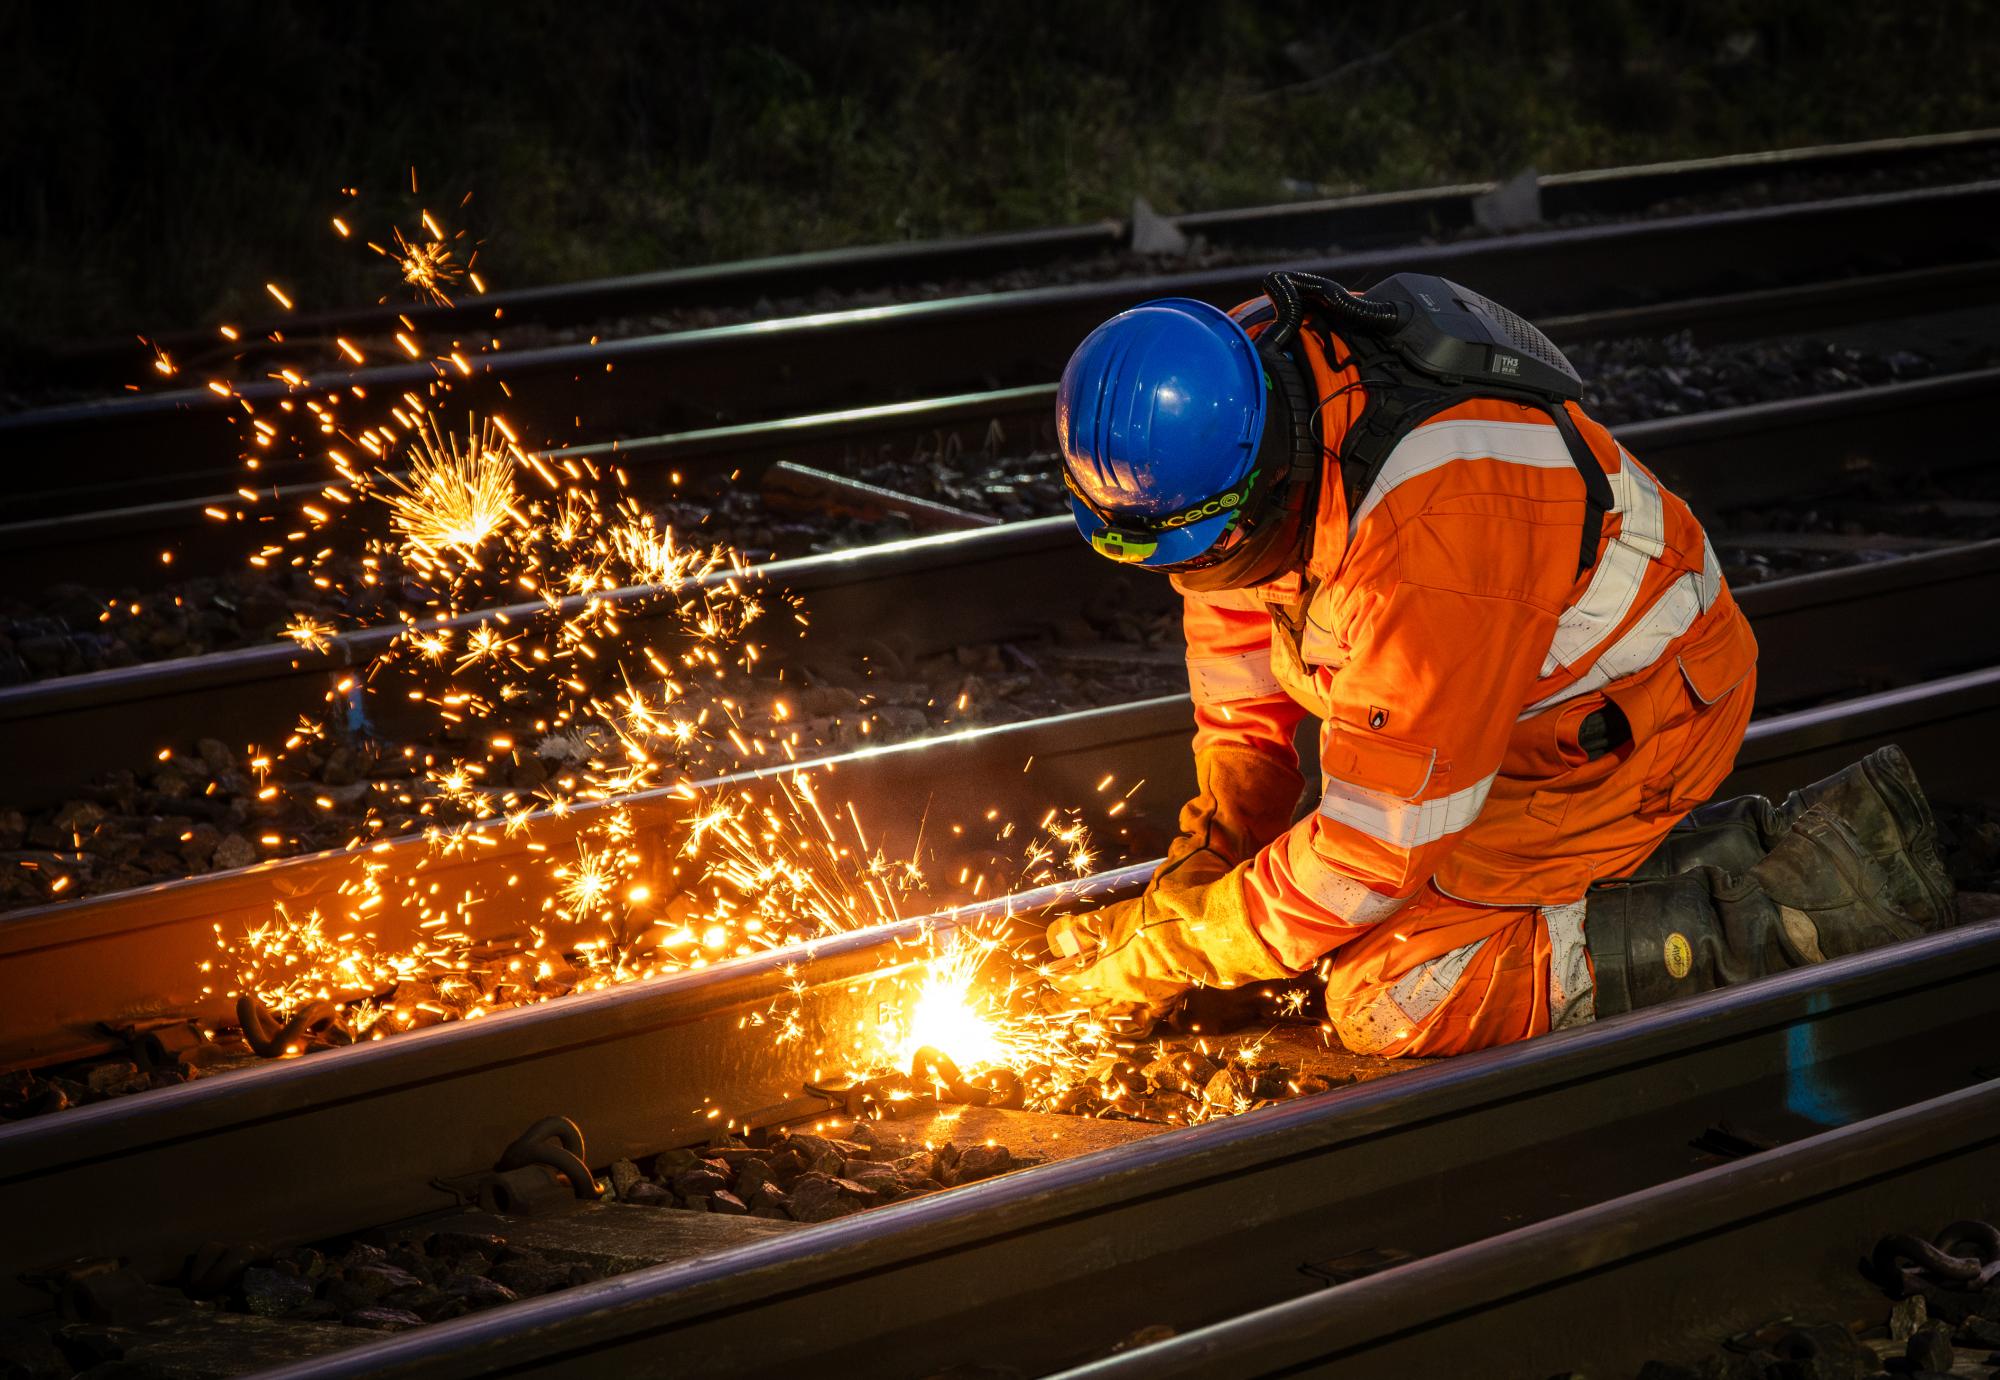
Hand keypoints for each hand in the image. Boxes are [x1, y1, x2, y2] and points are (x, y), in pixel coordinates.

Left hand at [1044, 894, 1196, 1017]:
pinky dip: (1127, 1026)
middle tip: (1052, 1005)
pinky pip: (1141, 1023)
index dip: (1057, 982)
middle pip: (1087, 1003)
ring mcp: (1142, 1002)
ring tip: (1082, 1016)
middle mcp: (1119, 994)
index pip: (1071, 983)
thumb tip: (1056, 937)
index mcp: (1103, 974)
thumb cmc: (1148, 924)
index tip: (1050, 979)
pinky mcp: (1163, 1003)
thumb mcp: (1107, 919)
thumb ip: (1078, 929)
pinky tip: (1120, 1024)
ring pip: (1111, 1017)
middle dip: (1066, 1004)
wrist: (1192, 933)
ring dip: (1093, 1016)